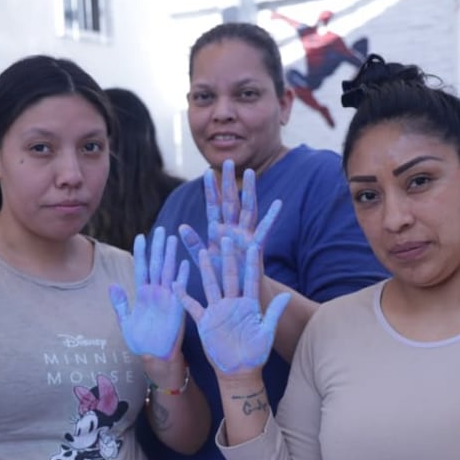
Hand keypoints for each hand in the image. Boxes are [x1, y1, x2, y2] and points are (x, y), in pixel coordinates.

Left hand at [109, 227, 189, 359]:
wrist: (155, 357)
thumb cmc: (141, 342)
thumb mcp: (125, 321)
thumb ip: (120, 303)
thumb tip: (112, 285)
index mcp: (143, 294)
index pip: (142, 268)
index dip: (141, 252)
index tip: (141, 236)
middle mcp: (156, 293)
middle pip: (157, 265)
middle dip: (158, 247)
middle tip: (161, 229)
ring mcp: (167, 299)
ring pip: (168, 272)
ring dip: (170, 256)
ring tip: (172, 239)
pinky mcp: (176, 308)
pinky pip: (180, 289)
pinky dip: (182, 276)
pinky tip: (184, 262)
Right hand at [175, 237, 289, 374]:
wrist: (239, 372)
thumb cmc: (255, 355)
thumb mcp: (266, 333)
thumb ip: (273, 313)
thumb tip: (286, 296)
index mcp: (249, 305)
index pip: (250, 279)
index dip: (250, 263)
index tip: (251, 244)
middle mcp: (232, 304)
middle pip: (229, 276)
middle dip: (227, 258)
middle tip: (226, 237)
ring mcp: (218, 311)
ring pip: (210, 285)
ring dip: (205, 270)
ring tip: (200, 251)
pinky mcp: (205, 322)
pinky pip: (192, 306)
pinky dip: (184, 296)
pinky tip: (176, 283)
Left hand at [178, 160, 281, 284]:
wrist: (238, 297)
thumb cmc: (221, 278)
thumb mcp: (203, 260)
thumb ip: (193, 244)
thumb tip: (181, 227)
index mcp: (218, 232)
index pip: (213, 207)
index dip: (210, 190)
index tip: (208, 171)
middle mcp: (233, 230)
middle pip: (231, 202)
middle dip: (229, 183)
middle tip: (228, 162)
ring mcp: (246, 237)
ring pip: (248, 210)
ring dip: (249, 192)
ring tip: (251, 173)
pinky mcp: (257, 247)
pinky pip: (265, 230)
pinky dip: (272, 217)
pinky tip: (278, 203)